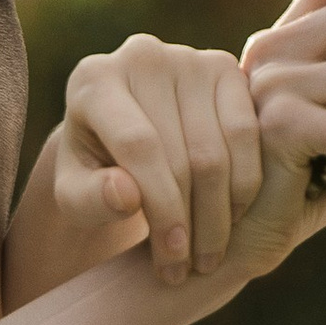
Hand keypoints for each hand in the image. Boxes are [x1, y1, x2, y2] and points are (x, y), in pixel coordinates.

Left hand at [49, 36, 263, 283]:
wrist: (121, 135)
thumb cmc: (95, 172)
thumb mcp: (76, 195)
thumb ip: (88, 198)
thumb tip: (126, 194)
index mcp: (94, 81)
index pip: (139, 146)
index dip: (162, 207)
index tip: (172, 258)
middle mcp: (142, 56)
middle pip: (185, 152)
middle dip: (194, 221)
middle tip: (194, 268)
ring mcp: (188, 57)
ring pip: (221, 147)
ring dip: (222, 212)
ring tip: (210, 254)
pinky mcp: (226, 67)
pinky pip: (249, 132)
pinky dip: (246, 183)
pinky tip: (233, 218)